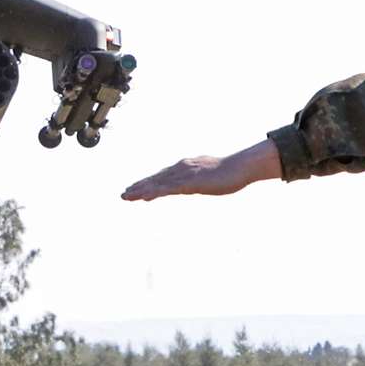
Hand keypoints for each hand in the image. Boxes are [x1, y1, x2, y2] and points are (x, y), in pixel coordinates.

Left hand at [122, 140, 281, 201]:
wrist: (240, 167)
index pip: (162, 176)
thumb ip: (197, 180)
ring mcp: (185, 174)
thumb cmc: (229, 173)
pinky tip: (144, 198)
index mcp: (186, 167)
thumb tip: (193, 185)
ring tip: (127, 197)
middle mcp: (181, 168)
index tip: (135, 189)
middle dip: (139, 186)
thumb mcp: (208, 177)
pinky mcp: (190, 182)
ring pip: (158, 183)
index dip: (147, 182)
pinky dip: (154, 193)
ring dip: (141, 190)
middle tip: (124, 194)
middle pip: (156, 178)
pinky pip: (168, 189)